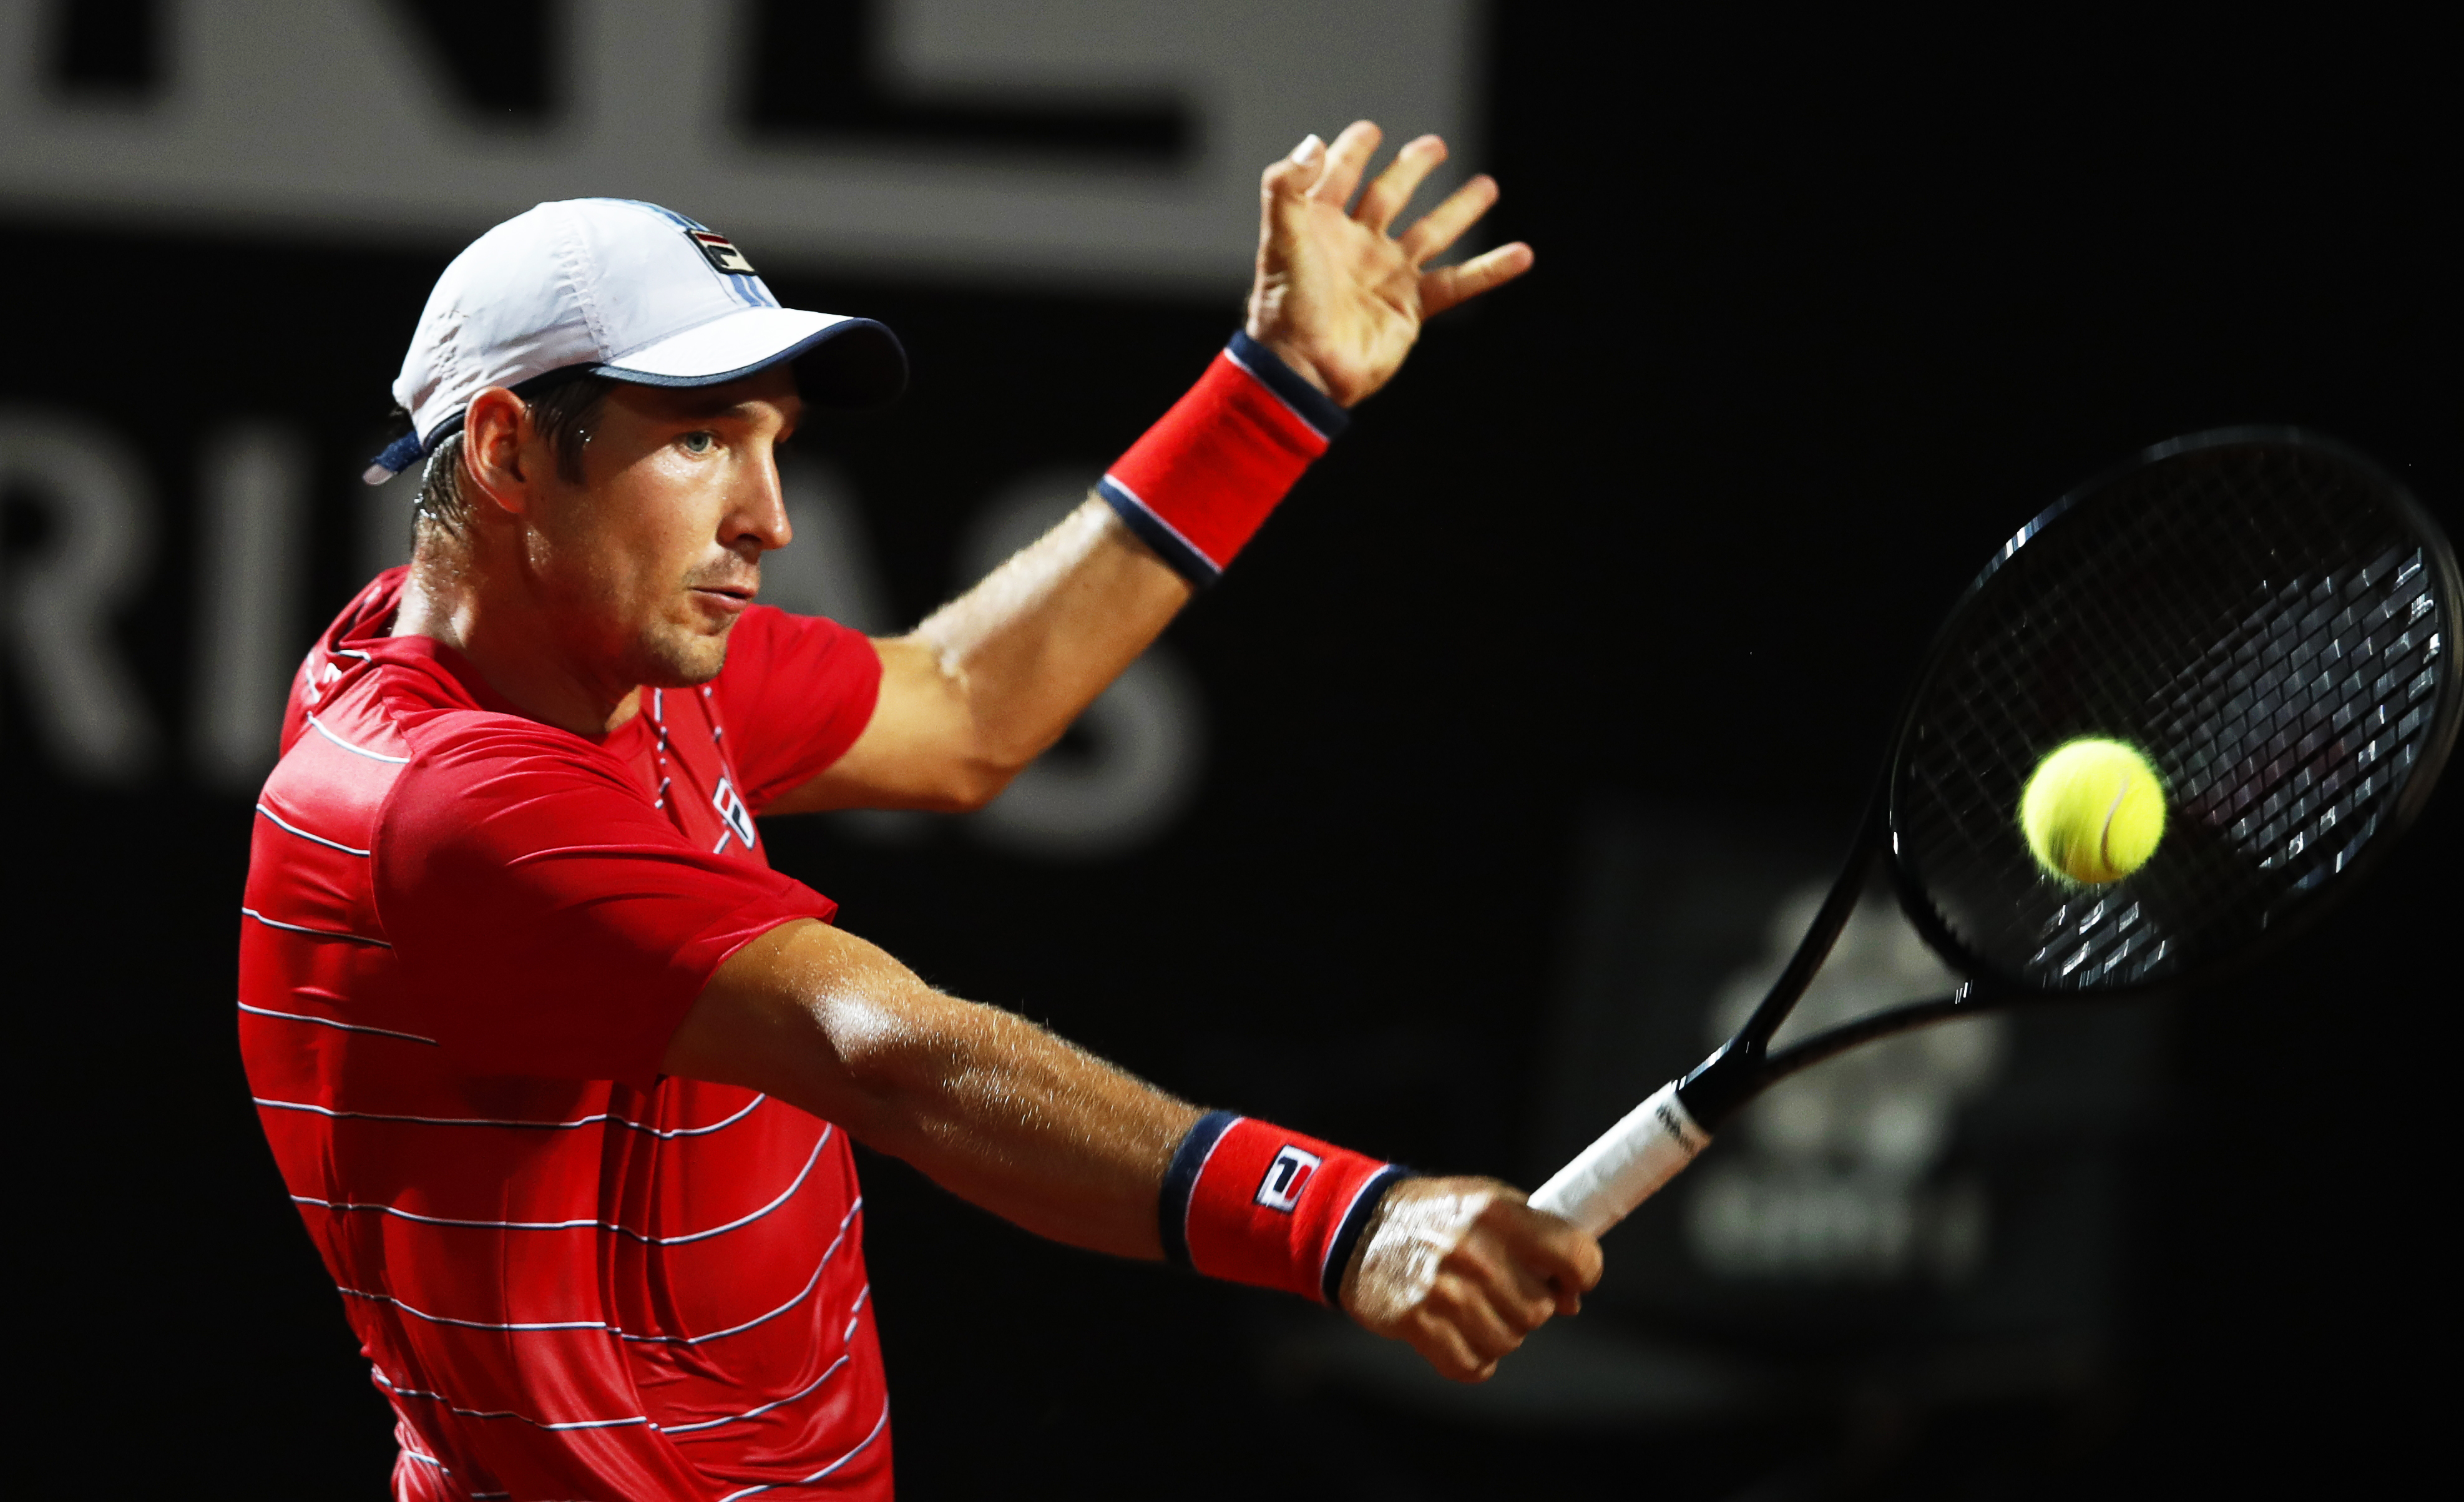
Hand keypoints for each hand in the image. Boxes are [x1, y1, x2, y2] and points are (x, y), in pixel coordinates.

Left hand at [1245, 121, 1533, 407]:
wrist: (1305, 369)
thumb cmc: (1286, 308)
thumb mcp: (1280, 240)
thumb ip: (1286, 189)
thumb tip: (1312, 142)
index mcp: (1321, 225)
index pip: (1339, 176)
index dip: (1353, 152)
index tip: (1371, 131)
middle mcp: (1356, 245)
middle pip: (1389, 195)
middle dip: (1412, 169)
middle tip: (1436, 146)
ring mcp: (1386, 275)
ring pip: (1431, 233)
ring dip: (1460, 209)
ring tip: (1488, 186)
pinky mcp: (1410, 307)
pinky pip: (1457, 282)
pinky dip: (1490, 270)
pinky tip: (1521, 254)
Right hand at [1338, 1176, 1601, 1382]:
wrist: (1358, 1226)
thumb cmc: (1435, 1215)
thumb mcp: (1488, 1202)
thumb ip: (1535, 1238)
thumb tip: (1570, 1299)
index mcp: (1498, 1212)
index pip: (1575, 1255)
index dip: (1582, 1274)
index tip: (1571, 1281)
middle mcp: (1476, 1251)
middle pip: (1540, 1309)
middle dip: (1527, 1305)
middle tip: (1501, 1289)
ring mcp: (1445, 1289)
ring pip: (1508, 1341)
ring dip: (1497, 1332)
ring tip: (1472, 1306)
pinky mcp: (1418, 1322)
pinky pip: (1471, 1365)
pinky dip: (1471, 1358)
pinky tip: (1456, 1332)